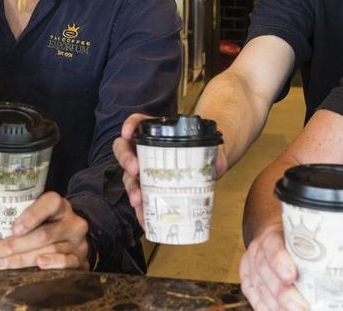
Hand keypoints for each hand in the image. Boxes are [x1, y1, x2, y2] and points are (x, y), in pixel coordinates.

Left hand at [0, 191, 89, 269]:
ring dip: (22, 259)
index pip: (50, 202)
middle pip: (44, 233)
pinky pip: (69, 263)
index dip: (32, 214)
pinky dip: (54, 264)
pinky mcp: (82, 259)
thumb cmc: (47, 224)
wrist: (74, 240)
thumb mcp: (34, 211)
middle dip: (14, 245)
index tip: (13, 228)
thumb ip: (7, 204)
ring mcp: (77, 242)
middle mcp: (71, 222)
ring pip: (51, 250)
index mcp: (59, 205)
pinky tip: (39, 265)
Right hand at [114, 113, 228, 225]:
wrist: (207, 168)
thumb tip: (218, 164)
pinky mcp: (148, 190)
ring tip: (137, 200)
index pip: (138, 122)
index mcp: (157, 133)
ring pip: (128, 176)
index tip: (128, 133)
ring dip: (131, 188)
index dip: (130, 125)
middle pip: (124, 148)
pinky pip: (140, 199)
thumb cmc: (203, 152)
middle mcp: (145, 150)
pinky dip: (141, 211)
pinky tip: (144, 220)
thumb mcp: (209, 149)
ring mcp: (144, 171)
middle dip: (125, 159)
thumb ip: (214, 154)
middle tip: (134, 170)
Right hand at [239, 223, 304, 310]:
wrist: (275, 240)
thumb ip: (312, 251)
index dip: (280, 262)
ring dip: (278, 306)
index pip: (273, 247)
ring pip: (261, 289)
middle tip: (300, 307)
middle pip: (266, 272)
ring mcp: (251, 268)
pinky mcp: (248, 283)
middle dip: (283, 293)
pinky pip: (255, 299)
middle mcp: (258, 251)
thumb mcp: (302, 238)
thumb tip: (333, 270)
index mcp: (272, 236)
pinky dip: (267, 309)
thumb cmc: (293, 242)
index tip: (291, 276)